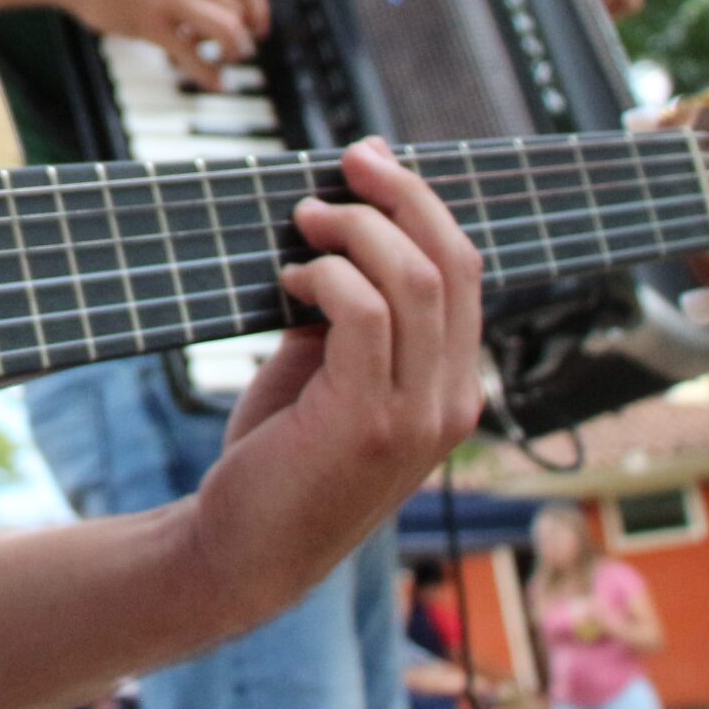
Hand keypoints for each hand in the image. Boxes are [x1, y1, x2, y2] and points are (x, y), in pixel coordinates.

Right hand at [55, 0, 270, 87]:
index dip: (259, 6)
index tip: (259, 23)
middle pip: (239, 8)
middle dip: (247, 33)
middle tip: (244, 47)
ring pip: (227, 30)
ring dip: (235, 50)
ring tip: (230, 60)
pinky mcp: (152, 23)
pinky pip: (191, 54)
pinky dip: (209, 73)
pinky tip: (214, 82)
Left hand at [181, 138, 483, 621]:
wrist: (243, 547)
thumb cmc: (281, 452)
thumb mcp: (326, 370)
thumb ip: (348, 309)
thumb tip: (338, 218)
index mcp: (453, 385)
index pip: (465, 271)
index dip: (423, 203)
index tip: (371, 161)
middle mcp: (453, 400)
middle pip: (454, 262)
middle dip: (402, 195)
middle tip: (345, 162)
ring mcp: (418, 416)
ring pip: (415, 280)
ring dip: (356, 229)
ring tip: (304, 219)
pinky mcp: (369, 423)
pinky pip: (366, 316)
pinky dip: (329, 276)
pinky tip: (291, 277)